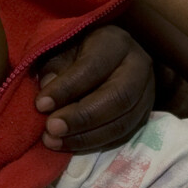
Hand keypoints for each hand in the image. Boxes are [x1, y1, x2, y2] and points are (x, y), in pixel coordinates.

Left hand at [34, 25, 155, 151]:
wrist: (104, 55)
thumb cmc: (77, 50)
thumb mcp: (61, 48)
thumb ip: (53, 70)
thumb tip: (48, 101)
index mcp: (116, 42)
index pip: (94, 67)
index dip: (67, 88)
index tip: (40, 105)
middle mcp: (139, 66)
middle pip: (117, 97)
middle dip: (82, 117)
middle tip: (51, 129)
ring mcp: (147, 93)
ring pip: (123, 122)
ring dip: (87, 137)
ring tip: (55, 141)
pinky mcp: (144, 114)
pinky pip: (124, 136)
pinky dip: (96, 144)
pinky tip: (71, 145)